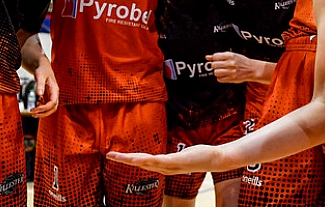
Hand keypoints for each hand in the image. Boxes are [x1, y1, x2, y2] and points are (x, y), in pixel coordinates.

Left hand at [29, 59, 58, 117]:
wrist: (43, 67)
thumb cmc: (42, 70)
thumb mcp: (40, 76)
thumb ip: (40, 85)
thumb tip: (39, 94)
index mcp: (54, 89)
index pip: (53, 102)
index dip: (45, 107)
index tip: (35, 109)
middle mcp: (55, 94)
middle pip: (53, 108)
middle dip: (44, 113)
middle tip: (33, 113)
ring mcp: (52, 95)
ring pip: (50, 108)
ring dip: (42, 112)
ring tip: (32, 112)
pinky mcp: (48, 96)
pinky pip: (47, 105)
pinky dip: (41, 108)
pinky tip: (35, 105)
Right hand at [107, 144, 225, 174]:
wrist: (215, 159)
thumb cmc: (200, 156)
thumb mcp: (182, 155)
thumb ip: (173, 156)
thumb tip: (169, 155)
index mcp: (165, 166)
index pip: (143, 163)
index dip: (129, 160)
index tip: (115, 156)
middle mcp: (165, 169)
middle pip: (140, 164)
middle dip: (123, 160)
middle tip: (109, 156)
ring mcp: (169, 166)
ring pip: (145, 163)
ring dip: (130, 160)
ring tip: (117, 156)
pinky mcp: (176, 162)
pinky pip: (157, 161)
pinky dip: (146, 160)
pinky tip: (137, 158)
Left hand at [207, 52, 270, 83]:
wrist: (252, 69)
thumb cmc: (241, 61)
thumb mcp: (231, 55)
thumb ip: (219, 56)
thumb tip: (207, 57)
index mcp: (230, 55)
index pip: (215, 57)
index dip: (214, 59)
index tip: (217, 60)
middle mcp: (230, 63)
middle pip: (214, 65)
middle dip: (215, 66)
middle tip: (220, 66)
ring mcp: (231, 71)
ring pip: (216, 72)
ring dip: (217, 72)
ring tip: (223, 71)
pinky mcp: (231, 78)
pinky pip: (219, 79)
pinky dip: (221, 78)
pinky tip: (225, 75)